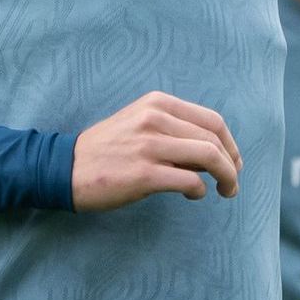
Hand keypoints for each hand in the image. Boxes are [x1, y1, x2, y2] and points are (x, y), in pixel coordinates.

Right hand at [70, 91, 240, 207]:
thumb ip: (173, 130)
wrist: (65, 168)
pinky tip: (193, 195)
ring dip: (226, 177)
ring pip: (209, 157)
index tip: (233, 161)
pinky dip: (200, 190)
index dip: (230, 143)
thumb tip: (211, 151)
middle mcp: (155, 119)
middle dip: (232, 163)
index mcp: (157, 104)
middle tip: (232, 182)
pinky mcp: (143, 174)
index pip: (212, 120)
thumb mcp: (139, 123)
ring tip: (226, 191)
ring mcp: (149, 146)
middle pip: (214, 139)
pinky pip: (190, 181)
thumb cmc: (106, 150)